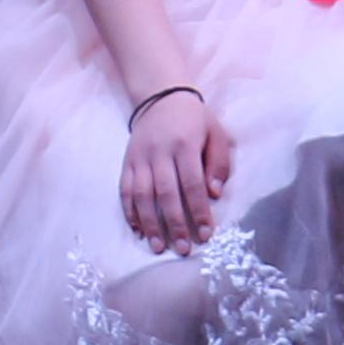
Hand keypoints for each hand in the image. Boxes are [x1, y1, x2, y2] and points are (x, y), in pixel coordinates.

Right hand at [119, 84, 234, 253]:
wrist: (161, 94)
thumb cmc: (194, 118)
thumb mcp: (216, 133)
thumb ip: (219, 163)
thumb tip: (214, 194)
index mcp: (185, 145)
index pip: (192, 184)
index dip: (199, 211)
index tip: (207, 234)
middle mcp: (159, 152)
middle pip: (166, 193)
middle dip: (175, 224)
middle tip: (183, 249)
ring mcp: (140, 157)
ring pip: (142, 194)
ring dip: (149, 223)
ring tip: (157, 246)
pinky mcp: (128, 161)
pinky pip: (125, 188)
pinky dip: (129, 210)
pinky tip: (137, 228)